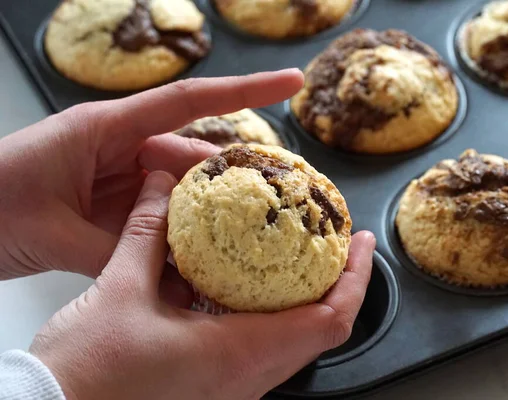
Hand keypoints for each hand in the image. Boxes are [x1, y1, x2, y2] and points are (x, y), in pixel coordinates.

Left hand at [0, 69, 303, 279]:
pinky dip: (176, 241)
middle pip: (194, 161)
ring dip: (202, 222)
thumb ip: (118, 251)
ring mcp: (121, 179)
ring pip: (180, 195)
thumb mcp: (53, 232)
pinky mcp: (115, 206)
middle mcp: (123, 149)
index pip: (191, 101)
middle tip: (274, 210)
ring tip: (236, 249)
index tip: (290, 83)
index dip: (247, 90)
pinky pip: (159, 219)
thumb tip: (171, 276)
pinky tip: (192, 267)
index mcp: (108, 130)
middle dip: (232, 186)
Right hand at [30, 172, 375, 399]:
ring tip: (302, 257)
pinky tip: (252, 288)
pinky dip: (273, 316)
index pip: (328, 319)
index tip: (360, 242)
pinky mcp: (214, 388)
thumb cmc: (86, 372)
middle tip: (335, 242)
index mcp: (236, 355)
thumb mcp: (119, 289)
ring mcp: (232, 389)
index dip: (355, 278)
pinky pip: (264, 351)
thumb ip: (148, 232)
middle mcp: (245, 380)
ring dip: (307, 299)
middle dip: (336, 283)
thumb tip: (160, 186)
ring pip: (295, 343)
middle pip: (320, 330)